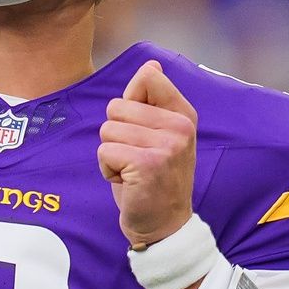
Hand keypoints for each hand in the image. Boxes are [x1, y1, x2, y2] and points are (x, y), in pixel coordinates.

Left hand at [99, 59, 197, 247]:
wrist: (164, 225)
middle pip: (116, 106)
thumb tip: (151, 63)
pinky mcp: (148, 165)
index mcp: (184, 113)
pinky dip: (108, 170)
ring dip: (111, 154)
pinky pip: (104, 152)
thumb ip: (153, 100)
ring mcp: (166, 145)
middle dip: (116, 134)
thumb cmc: (155, 177)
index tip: (141, 128)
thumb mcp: (161, 134)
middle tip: (136, 157)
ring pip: (107, 130)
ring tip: (132, 170)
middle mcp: (180, 126)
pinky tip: (128, 182)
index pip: (148, 77)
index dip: (130, 102)